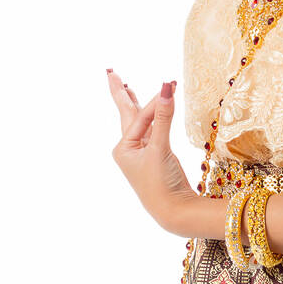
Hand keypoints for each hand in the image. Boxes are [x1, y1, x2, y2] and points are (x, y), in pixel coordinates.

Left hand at [106, 69, 198, 235]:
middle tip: (110, 72)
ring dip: (135, 103)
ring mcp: (141, 152)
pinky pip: (150, 129)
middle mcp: (128, 148)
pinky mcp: (155, 155)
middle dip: (121, 93)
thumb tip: (165, 88)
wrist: (172, 211)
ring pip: (139, 121)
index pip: (140, 118)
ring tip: (126, 86)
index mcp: (123, 148)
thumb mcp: (160, 148)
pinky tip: (148, 110)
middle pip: (126, 113)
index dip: (156, 102)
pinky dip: (150, 117)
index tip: (170, 85)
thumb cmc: (161, 182)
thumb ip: (163, 118)